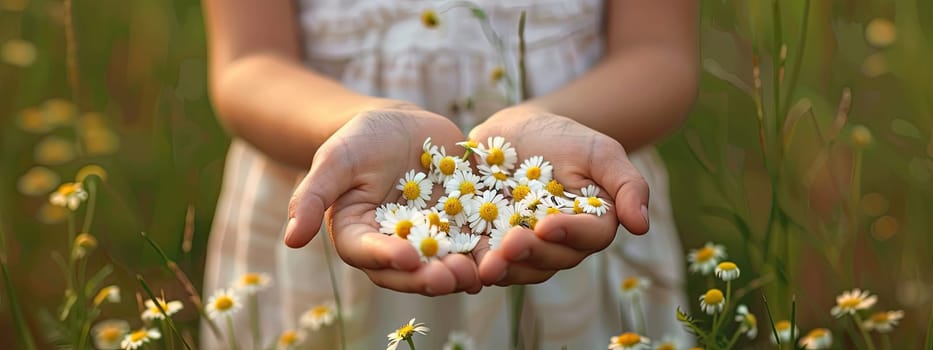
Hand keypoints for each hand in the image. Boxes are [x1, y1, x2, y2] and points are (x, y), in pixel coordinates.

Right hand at [285, 105, 482, 294]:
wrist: (402, 125)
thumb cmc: (360, 140)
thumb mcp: (336, 159)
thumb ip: (313, 196)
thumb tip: (290, 239)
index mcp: (360, 237)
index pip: (369, 254)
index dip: (387, 259)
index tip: (406, 257)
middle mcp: (396, 249)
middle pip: (413, 271)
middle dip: (433, 277)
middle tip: (453, 276)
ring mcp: (433, 240)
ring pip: (448, 264)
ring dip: (467, 271)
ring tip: (484, 270)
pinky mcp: (463, 227)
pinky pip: (479, 242)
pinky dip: (493, 248)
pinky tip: (511, 247)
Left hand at [468, 105, 649, 285]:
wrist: (515, 131)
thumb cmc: (564, 138)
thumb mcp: (599, 151)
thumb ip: (627, 184)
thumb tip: (642, 226)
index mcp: (591, 225)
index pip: (589, 237)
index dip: (569, 233)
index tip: (547, 223)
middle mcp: (559, 245)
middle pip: (551, 259)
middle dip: (531, 253)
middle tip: (511, 244)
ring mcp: (524, 248)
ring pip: (519, 268)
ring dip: (504, 269)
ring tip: (487, 264)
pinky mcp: (490, 244)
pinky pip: (485, 261)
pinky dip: (474, 265)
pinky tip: (463, 266)